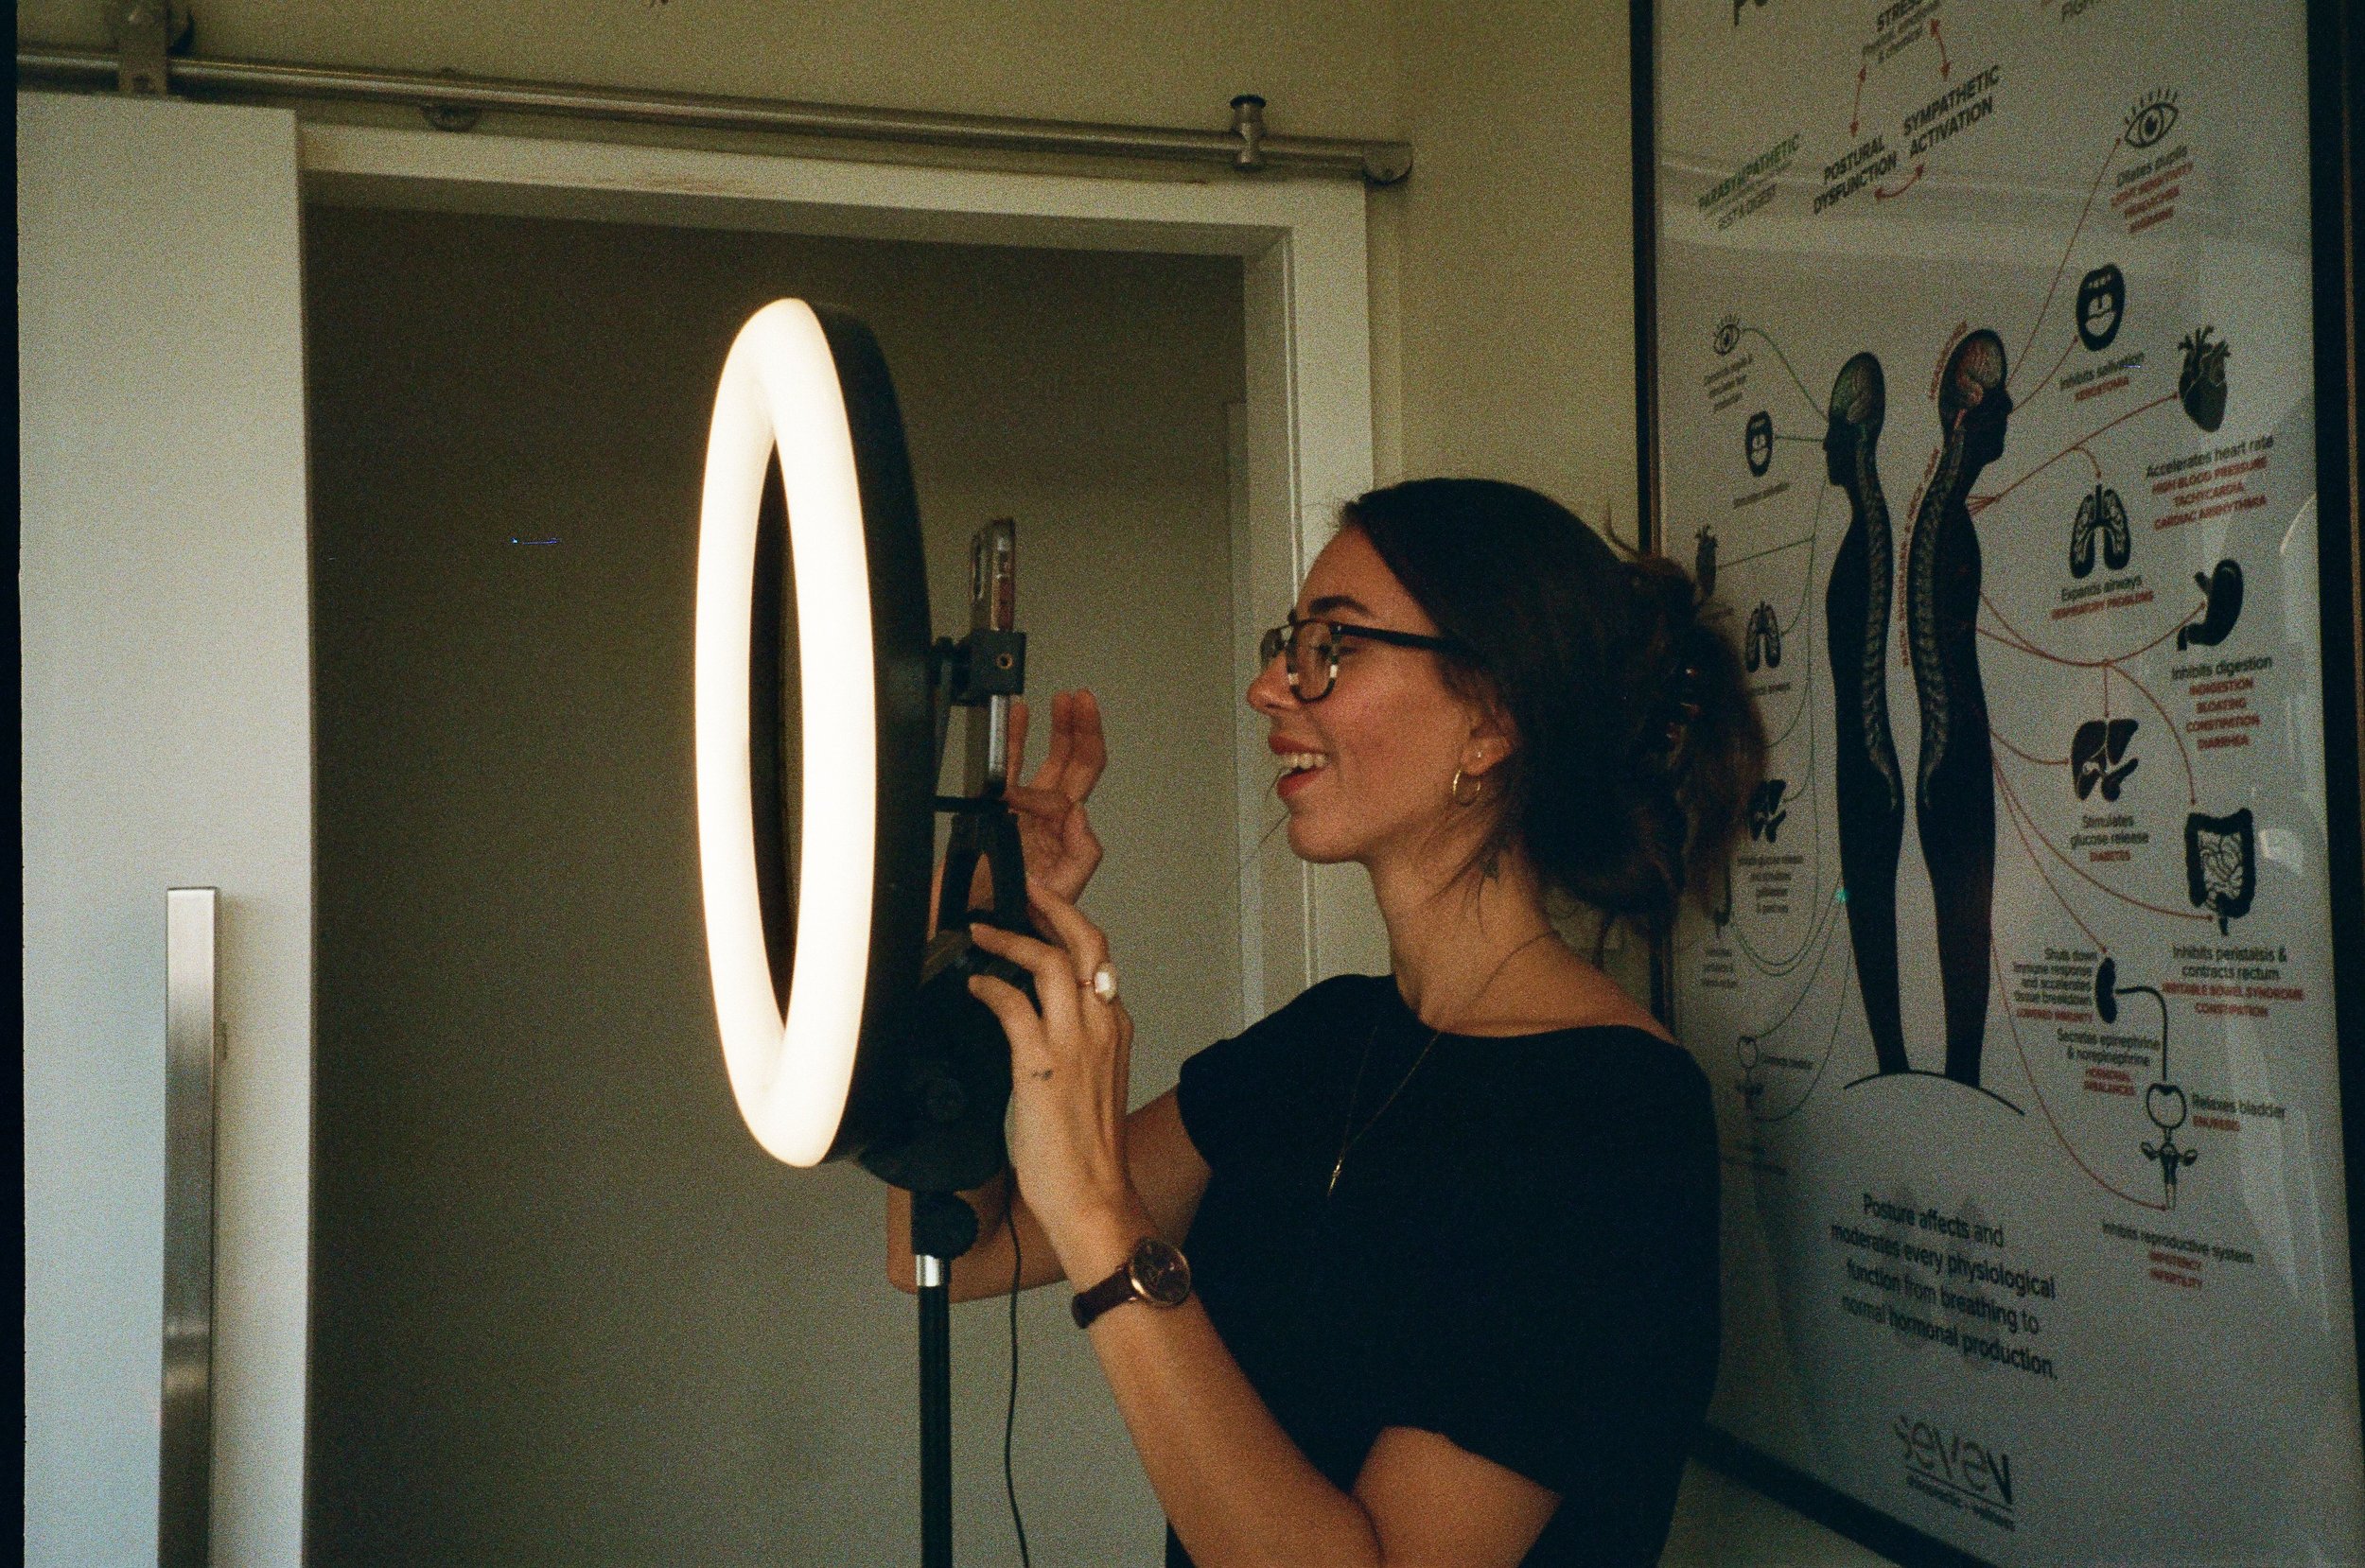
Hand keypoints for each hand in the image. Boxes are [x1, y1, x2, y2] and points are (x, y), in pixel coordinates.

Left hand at [966, 878, 1138, 1270]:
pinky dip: (990, 987)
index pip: (1097, 956)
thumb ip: (1065, 1042)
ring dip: (1013, 938)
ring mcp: (1076, 1044)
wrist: (1093, 1198)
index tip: (1041, 905)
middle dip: (1052, 905)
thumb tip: (1025, 1014)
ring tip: (982, 932)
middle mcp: (1102, 1027)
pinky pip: (1014, 1007)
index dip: (1068, 922)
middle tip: (1021, 888)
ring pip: (1053, 962)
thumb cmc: (1083, 1151)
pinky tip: (973, 986)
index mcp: (1114, 1028)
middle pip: (1086, 941)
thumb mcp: (1084, 1081)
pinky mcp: (1043, 1066)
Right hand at [1002, 690, 1105, 902]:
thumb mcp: (1062, 894)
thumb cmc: (1019, 919)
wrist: (976, 931)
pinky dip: (1015, 740)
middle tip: (1083, 701)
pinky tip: (1019, 715)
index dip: (1061, 785)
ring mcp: (1025, 813)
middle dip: (1082, 729)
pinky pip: (1009, 768)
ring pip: (1047, 760)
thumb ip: (1081, 854)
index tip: (1031, 796)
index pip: (1077, 789)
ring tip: (1063, 700)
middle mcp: (1049, 820)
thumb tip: (1080, 813)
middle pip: (1074, 765)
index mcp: (1067, 835)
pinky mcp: (996, 812)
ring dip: (1057, 727)